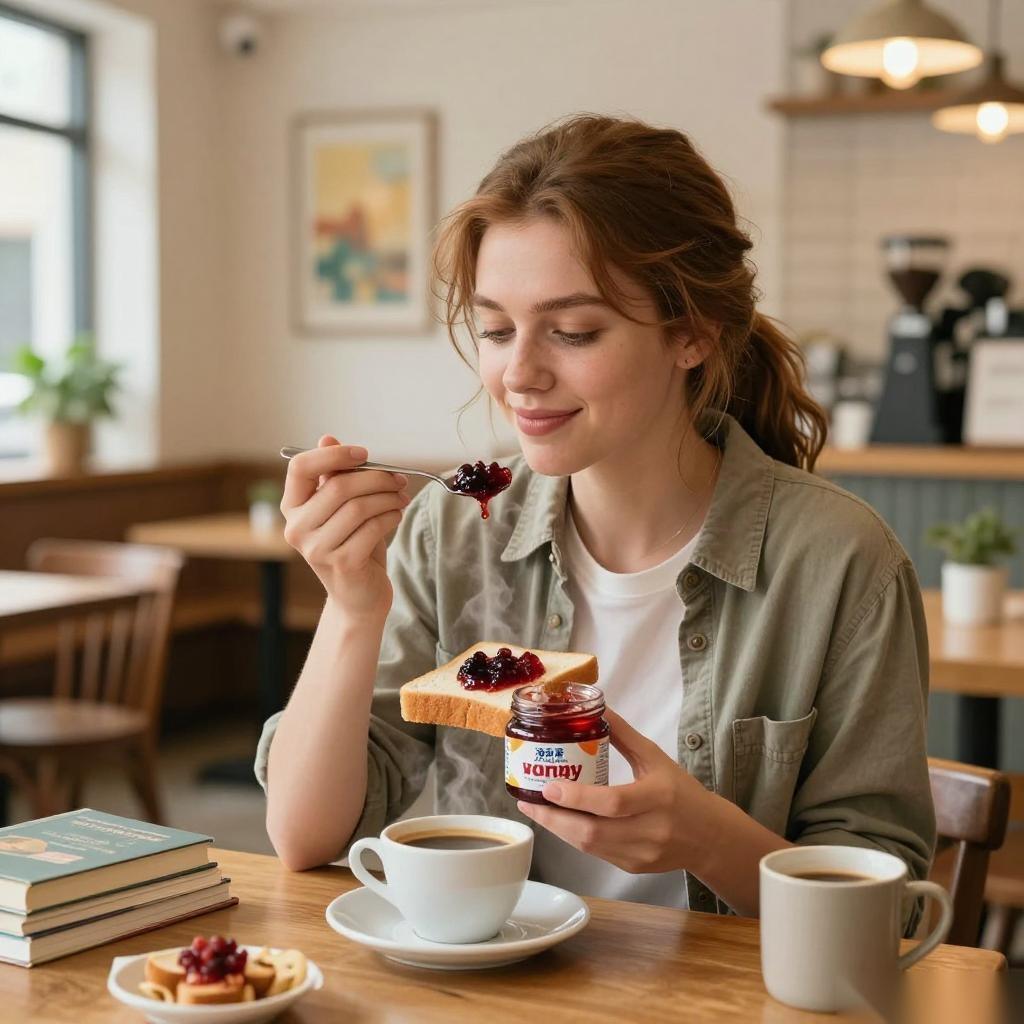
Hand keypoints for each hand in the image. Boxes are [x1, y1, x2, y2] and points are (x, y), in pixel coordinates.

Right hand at [281, 435, 409, 620]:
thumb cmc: (351, 544)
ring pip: (358, 507)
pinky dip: (390, 517)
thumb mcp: (341, 508)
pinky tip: (396, 516)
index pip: (299, 468)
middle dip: (376, 478)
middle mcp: (296, 528)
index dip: (333, 455)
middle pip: (338, 486)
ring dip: (388, 497)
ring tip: (401, 497)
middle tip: (398, 478)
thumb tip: (327, 438)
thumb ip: (333, 475)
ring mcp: (316, 549)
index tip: (364, 453)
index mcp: (292, 507)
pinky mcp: (342, 564)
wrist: (359, 595)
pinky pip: (372, 528)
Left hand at [517, 708, 715, 873]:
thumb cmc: (682, 792)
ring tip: (536, 810)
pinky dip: (575, 838)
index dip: (576, 797)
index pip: (612, 802)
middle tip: (528, 801)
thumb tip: (598, 706)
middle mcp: (650, 829)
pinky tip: (561, 822)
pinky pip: (596, 854)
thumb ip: (624, 735)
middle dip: (554, 819)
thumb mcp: (656, 758)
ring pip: (589, 847)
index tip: (548, 786)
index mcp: (658, 797)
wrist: (710, 837)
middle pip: (592, 832)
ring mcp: (641, 854)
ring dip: (559, 829)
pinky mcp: (634, 868)